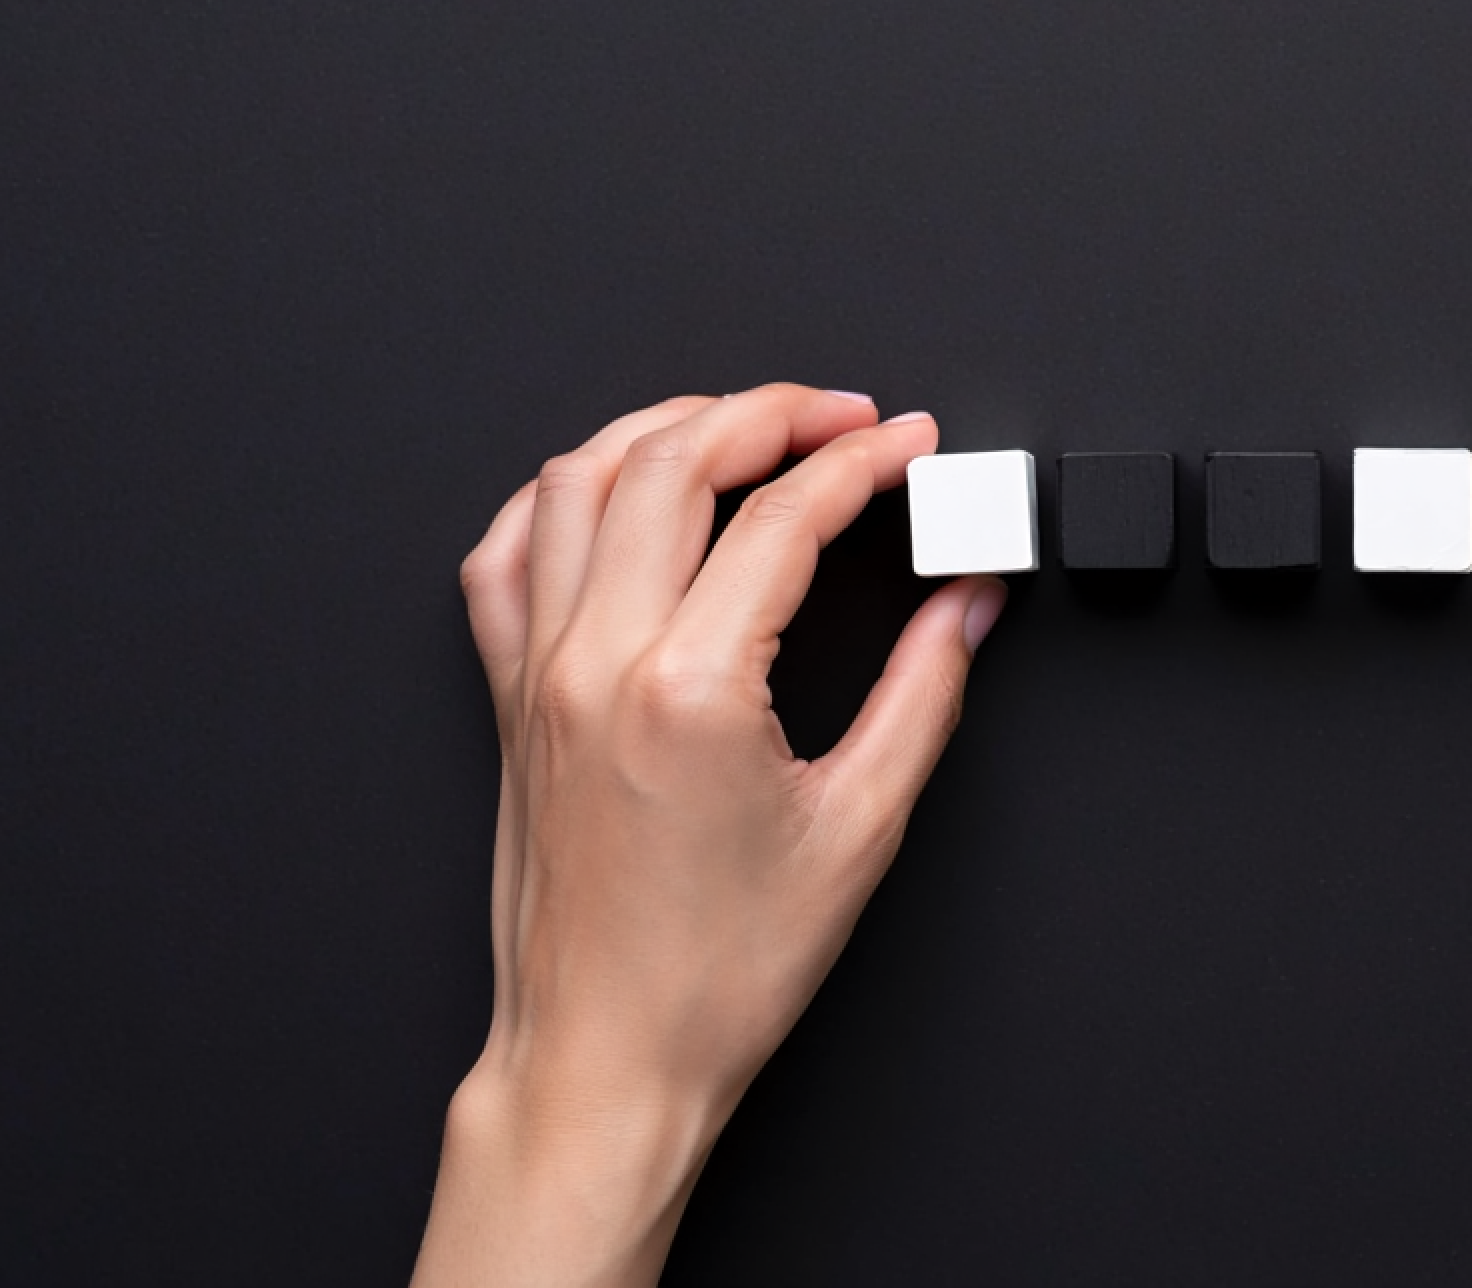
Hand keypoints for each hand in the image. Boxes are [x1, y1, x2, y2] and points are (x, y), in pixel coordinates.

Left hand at [413, 386, 1006, 1287]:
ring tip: (742, 428)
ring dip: (668, 428)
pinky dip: (562, 496)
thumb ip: (923, 695)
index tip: (908, 447)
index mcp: (689, 688)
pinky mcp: (509, 700)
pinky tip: (615, 491)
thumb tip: (965, 607)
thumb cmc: (714, 974)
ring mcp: (538, 674)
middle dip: (771, 413)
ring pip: (580, 479)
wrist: (607, 1058)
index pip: (783, 516)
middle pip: (674, 461)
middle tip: (842, 418)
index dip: (862, 461)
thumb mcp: (858, 830)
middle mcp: (597, 662)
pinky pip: (507, 554)